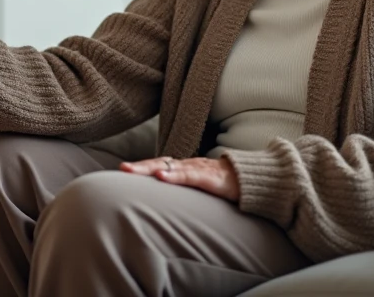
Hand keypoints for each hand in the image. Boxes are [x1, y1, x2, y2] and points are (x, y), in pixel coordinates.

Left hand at [120, 156, 239, 201]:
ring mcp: (198, 169)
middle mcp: (188, 166)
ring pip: (171, 166)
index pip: (158, 165)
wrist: (251, 180)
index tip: (122, 171)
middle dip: (140, 167)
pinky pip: (189, 175)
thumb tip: (165, 210)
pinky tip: (162, 176)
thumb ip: (183, 196)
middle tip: (122, 168)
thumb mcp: (200, 191)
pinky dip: (174, 175)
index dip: (141, 168)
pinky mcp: (210, 177)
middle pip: (159, 163)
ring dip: (150, 168)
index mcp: (185, 169)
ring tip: (133, 171)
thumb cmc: (224, 186)